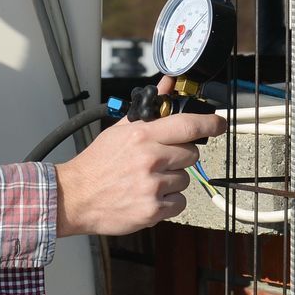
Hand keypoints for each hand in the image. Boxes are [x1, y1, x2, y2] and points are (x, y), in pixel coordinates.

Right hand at [54, 110, 226, 235]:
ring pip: (185, 180)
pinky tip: (149, 196)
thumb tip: (167, 84)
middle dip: (180, 157)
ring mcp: (152, 186)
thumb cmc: (97, 163)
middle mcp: (149, 160)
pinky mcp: (152, 211)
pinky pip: (179, 203)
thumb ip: (148, 109)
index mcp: (141, 136)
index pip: (187, 125)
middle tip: (160, 161)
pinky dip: (168, 202)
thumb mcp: (119, 130)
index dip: (209, 123)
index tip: (219, 124)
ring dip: (172, 181)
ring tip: (148, 181)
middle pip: (191, 155)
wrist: (74, 196)